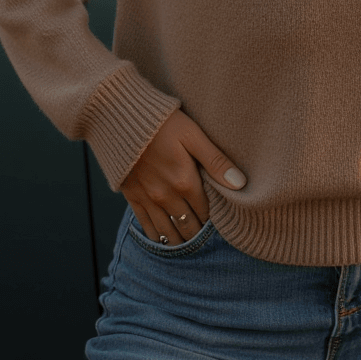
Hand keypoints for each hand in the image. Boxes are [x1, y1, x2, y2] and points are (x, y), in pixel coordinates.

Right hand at [120, 107, 247, 245]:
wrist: (119, 117)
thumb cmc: (161, 121)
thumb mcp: (193, 135)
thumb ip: (216, 161)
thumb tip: (240, 183)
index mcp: (185, 182)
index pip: (205, 211)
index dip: (214, 218)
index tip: (220, 220)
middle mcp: (166, 196)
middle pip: (188, 225)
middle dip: (198, 231)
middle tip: (205, 235)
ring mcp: (147, 198)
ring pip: (167, 231)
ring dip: (179, 239)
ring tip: (188, 242)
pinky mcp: (131, 196)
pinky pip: (145, 225)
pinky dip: (156, 236)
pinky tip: (163, 239)